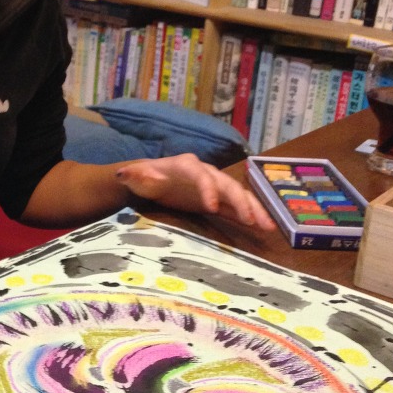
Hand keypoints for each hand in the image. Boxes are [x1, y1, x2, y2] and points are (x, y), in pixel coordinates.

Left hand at [116, 154, 274, 230]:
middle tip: (251, 220)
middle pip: (227, 184)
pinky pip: (236, 207)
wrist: (150, 181)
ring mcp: (214, 187)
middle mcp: (206, 173)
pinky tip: (264, 227)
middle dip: (240, 201)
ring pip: (238, 195)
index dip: (208, 189)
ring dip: (253, 209)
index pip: (201, 175)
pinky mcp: (218, 200)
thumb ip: (133, 175)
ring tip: (268, 226)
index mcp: (187, 165)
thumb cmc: (143, 178)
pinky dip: (250, 215)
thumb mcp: (136, 177)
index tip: (211, 207)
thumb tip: (124, 174)